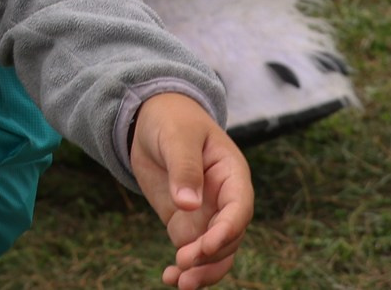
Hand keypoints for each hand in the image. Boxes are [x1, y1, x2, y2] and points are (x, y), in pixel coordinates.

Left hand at [129, 93, 251, 287]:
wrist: (151, 118)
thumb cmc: (172, 120)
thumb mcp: (178, 136)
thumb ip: (184, 167)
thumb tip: (187, 205)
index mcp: (232, 175)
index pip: (239, 209)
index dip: (227, 230)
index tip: (205, 246)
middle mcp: (225, 199)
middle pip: (229, 237)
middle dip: (210, 255)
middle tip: (183, 264)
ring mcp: (207, 214)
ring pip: (216, 252)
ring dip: (202, 270)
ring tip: (179, 282)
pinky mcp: (187, 223)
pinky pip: (194, 252)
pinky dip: (186, 268)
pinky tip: (170, 277)